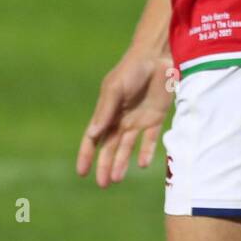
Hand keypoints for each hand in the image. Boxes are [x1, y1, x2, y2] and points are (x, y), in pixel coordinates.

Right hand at [76, 53, 176, 187]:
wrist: (158, 56)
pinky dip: (146, 152)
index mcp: (107, 111)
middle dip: (105, 165)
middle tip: (103, 184)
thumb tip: (92, 134)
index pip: (93, 138)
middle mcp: (121, 118)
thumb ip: (105, 111)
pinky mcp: (156, 117)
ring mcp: (138, 119)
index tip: (82, 172)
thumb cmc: (132, 69)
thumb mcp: (115, 88)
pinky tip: (142, 164)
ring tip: (117, 179)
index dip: (87, 155)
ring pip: (127, 147)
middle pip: (110, 147)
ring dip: (122, 162)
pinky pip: (150, 139)